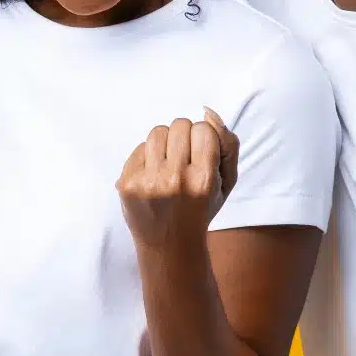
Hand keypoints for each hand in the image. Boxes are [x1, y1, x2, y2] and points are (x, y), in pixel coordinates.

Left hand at [118, 110, 239, 250]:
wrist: (169, 245)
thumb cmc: (201, 208)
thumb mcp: (227, 182)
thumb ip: (228, 144)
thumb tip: (208, 111)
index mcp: (204, 180)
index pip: (203, 129)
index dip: (203, 139)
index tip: (201, 157)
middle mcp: (175, 180)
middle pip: (179, 125)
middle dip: (184, 138)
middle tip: (184, 161)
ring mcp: (148, 182)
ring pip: (157, 132)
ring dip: (165, 143)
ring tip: (168, 165)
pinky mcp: (127, 183)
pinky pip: (140, 148)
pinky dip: (148, 157)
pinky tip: (153, 177)